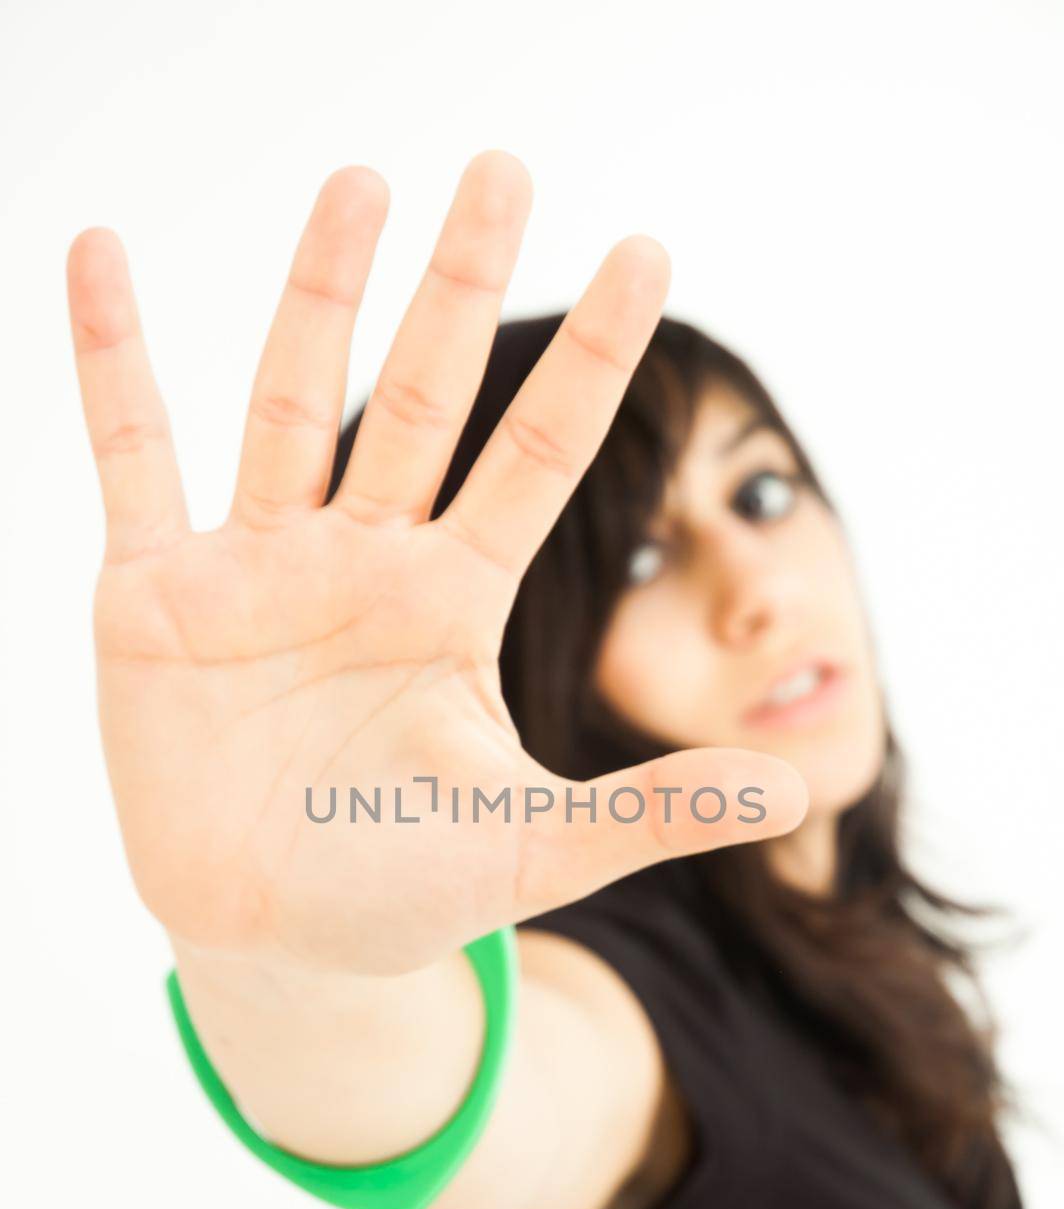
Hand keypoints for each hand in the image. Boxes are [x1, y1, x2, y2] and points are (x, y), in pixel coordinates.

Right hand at [67, 151, 807, 975]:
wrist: (272, 938)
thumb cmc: (401, 887)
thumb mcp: (538, 848)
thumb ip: (656, 810)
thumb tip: (797, 783)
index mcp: (454, 602)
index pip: (539, 457)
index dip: (592, 360)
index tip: (648, 253)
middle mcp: (364, 561)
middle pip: (422, 400)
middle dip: (459, 289)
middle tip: (501, 169)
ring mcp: (258, 568)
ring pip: (290, 404)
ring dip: (319, 296)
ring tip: (360, 184)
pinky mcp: (156, 594)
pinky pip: (131, 457)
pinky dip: (111, 362)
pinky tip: (98, 257)